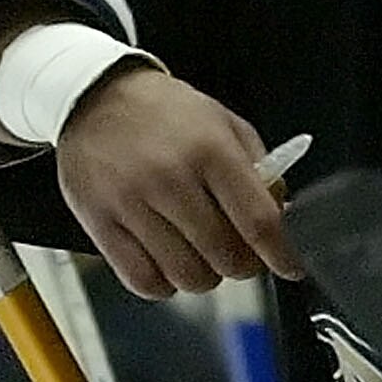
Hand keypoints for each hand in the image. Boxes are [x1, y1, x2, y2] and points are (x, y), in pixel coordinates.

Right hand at [56, 68, 302, 297]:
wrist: (93, 97)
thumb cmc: (163, 113)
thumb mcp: (223, 123)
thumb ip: (258, 172)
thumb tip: (281, 222)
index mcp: (210, 149)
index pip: (258, 222)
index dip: (280, 255)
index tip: (289, 266)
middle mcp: (170, 177)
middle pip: (224, 257)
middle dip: (241, 264)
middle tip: (236, 252)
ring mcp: (131, 203)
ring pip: (185, 276)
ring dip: (202, 277)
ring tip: (198, 255)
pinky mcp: (100, 223)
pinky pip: (143, 280)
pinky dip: (163, 284)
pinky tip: (166, 262)